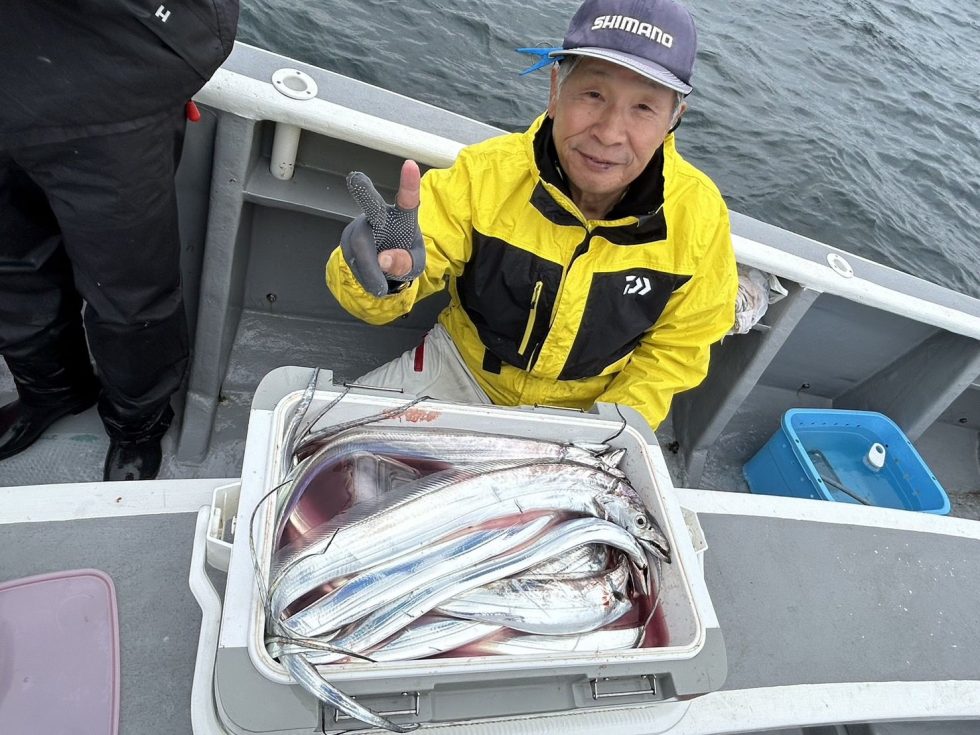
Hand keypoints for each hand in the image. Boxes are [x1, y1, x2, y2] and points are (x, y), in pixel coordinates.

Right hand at [340, 160, 425, 296]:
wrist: (383, 269)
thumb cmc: (403, 258)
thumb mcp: (414, 266)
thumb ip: (404, 263)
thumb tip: (382, 259)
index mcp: (404, 217)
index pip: (408, 199)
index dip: (409, 183)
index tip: (410, 164)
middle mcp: (380, 215)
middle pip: (371, 206)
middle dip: (363, 191)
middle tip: (355, 177)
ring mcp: (361, 226)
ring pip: (360, 246)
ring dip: (369, 270)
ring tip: (379, 286)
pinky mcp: (347, 238)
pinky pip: (352, 258)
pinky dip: (362, 275)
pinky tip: (369, 277)